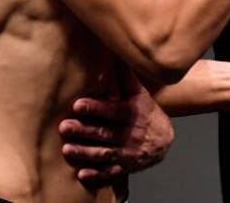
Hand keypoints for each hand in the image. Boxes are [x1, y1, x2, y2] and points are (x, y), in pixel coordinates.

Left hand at [59, 73, 174, 183]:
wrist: (165, 140)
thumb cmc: (147, 113)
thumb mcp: (140, 94)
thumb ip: (126, 78)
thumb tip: (117, 54)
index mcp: (132, 114)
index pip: (113, 110)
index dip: (95, 108)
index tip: (78, 105)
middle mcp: (130, 134)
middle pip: (104, 132)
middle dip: (84, 130)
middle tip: (65, 126)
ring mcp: (127, 152)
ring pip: (104, 153)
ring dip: (85, 152)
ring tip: (67, 148)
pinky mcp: (125, 167)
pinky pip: (110, 172)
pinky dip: (97, 175)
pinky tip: (82, 174)